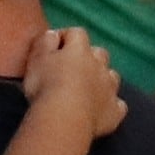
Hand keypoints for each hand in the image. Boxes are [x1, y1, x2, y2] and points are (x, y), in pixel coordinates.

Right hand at [23, 24, 125, 141]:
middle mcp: (99, 66)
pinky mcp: (114, 111)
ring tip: (88, 89)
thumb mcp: (36, 59)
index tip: (53, 47)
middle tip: (72, 68)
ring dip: (102, 79)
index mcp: (79, 50)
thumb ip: (45, 43)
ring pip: (112, 77)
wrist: (64, 120)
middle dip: (89, 57)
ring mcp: (109, 89)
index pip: (76, 34)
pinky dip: (111, 105)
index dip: (65, 37)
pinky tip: (102, 111)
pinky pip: (118, 105)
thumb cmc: (46, 87)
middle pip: (99, 53)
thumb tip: (53, 35)